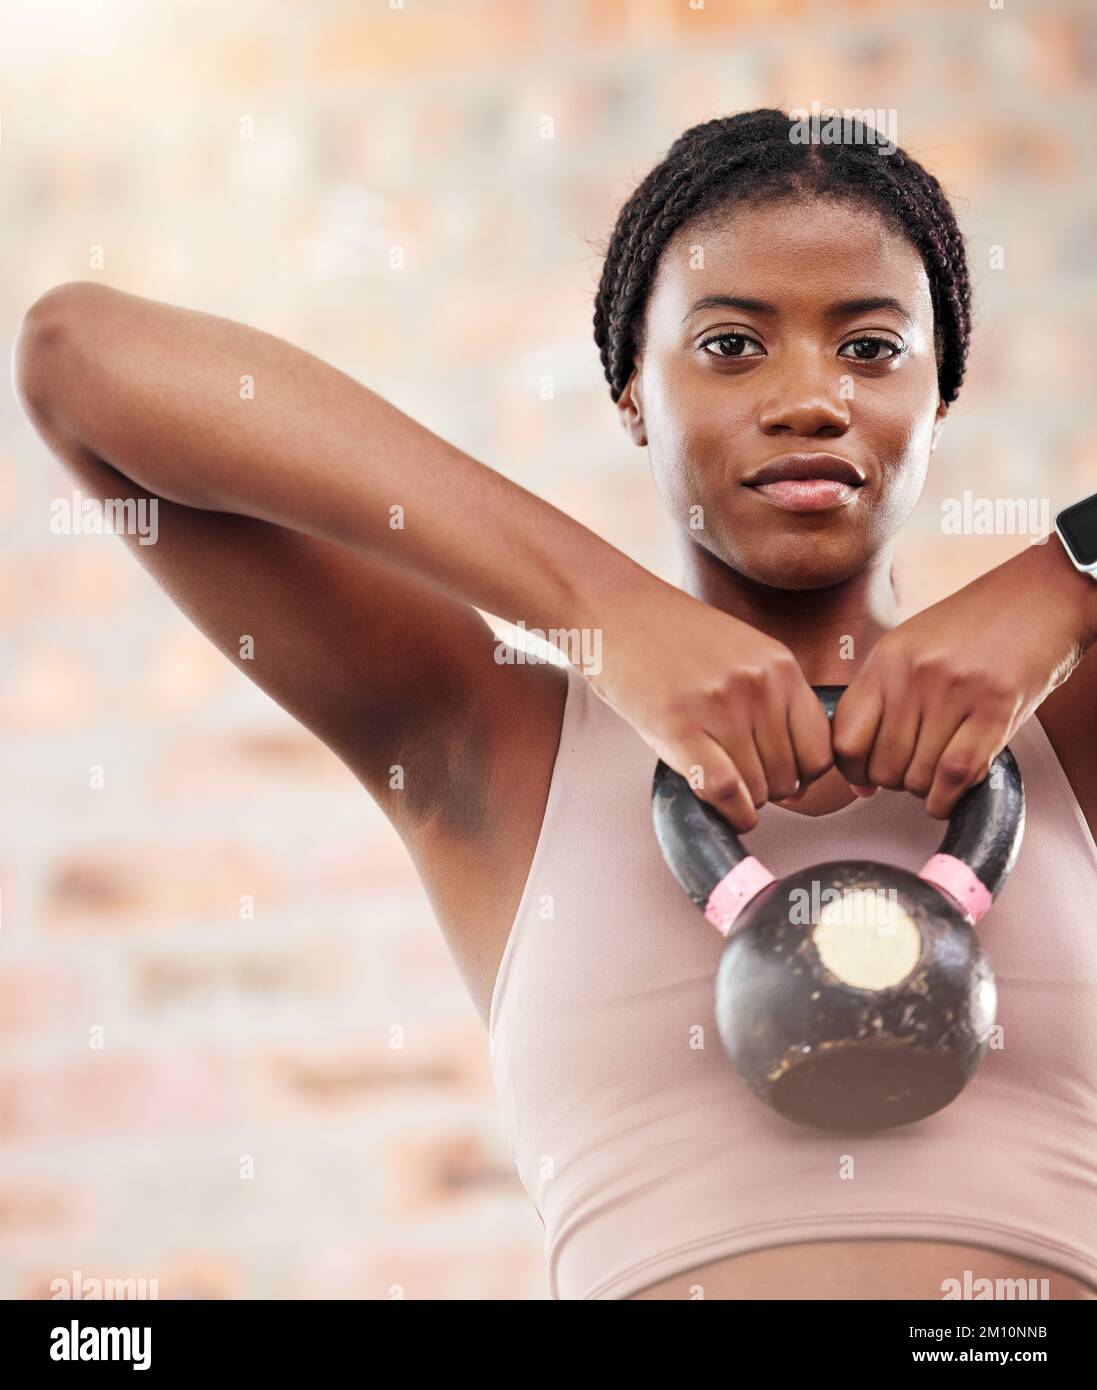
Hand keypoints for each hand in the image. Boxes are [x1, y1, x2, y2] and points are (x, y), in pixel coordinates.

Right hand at [588, 577, 834, 832]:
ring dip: (744, 801)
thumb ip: (771, 698)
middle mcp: (759, 686)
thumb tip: (795, 770)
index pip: (821, 749)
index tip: (782, 776)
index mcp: (780, 666)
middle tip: (740, 778)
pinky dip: (732, 814)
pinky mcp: (680, 727)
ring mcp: (721, 706)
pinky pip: (727, 791)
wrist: (612, 608)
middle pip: (790, 775)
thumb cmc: (668, 634)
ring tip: (720, 781)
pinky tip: (724, 810)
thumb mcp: (741, 651)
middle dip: (768, 789)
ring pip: (759, 789)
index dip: (803, 774)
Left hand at [830, 546, 1092, 818]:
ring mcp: (952, 692)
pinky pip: (954, 775)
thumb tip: (860, 783)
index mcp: (886, 659)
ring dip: (926, 789)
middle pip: (881, 765)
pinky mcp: (994, 709)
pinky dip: (947, 799)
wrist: (1043, 595)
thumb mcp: (914, 649)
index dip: (852, 771)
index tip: (866, 777)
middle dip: (895, 781)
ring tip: (939, 769)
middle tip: (915, 768)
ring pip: (917, 776)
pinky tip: (950, 792)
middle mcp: (912, 674)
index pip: (845, 738)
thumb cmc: (979, 626)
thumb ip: (883, 706)